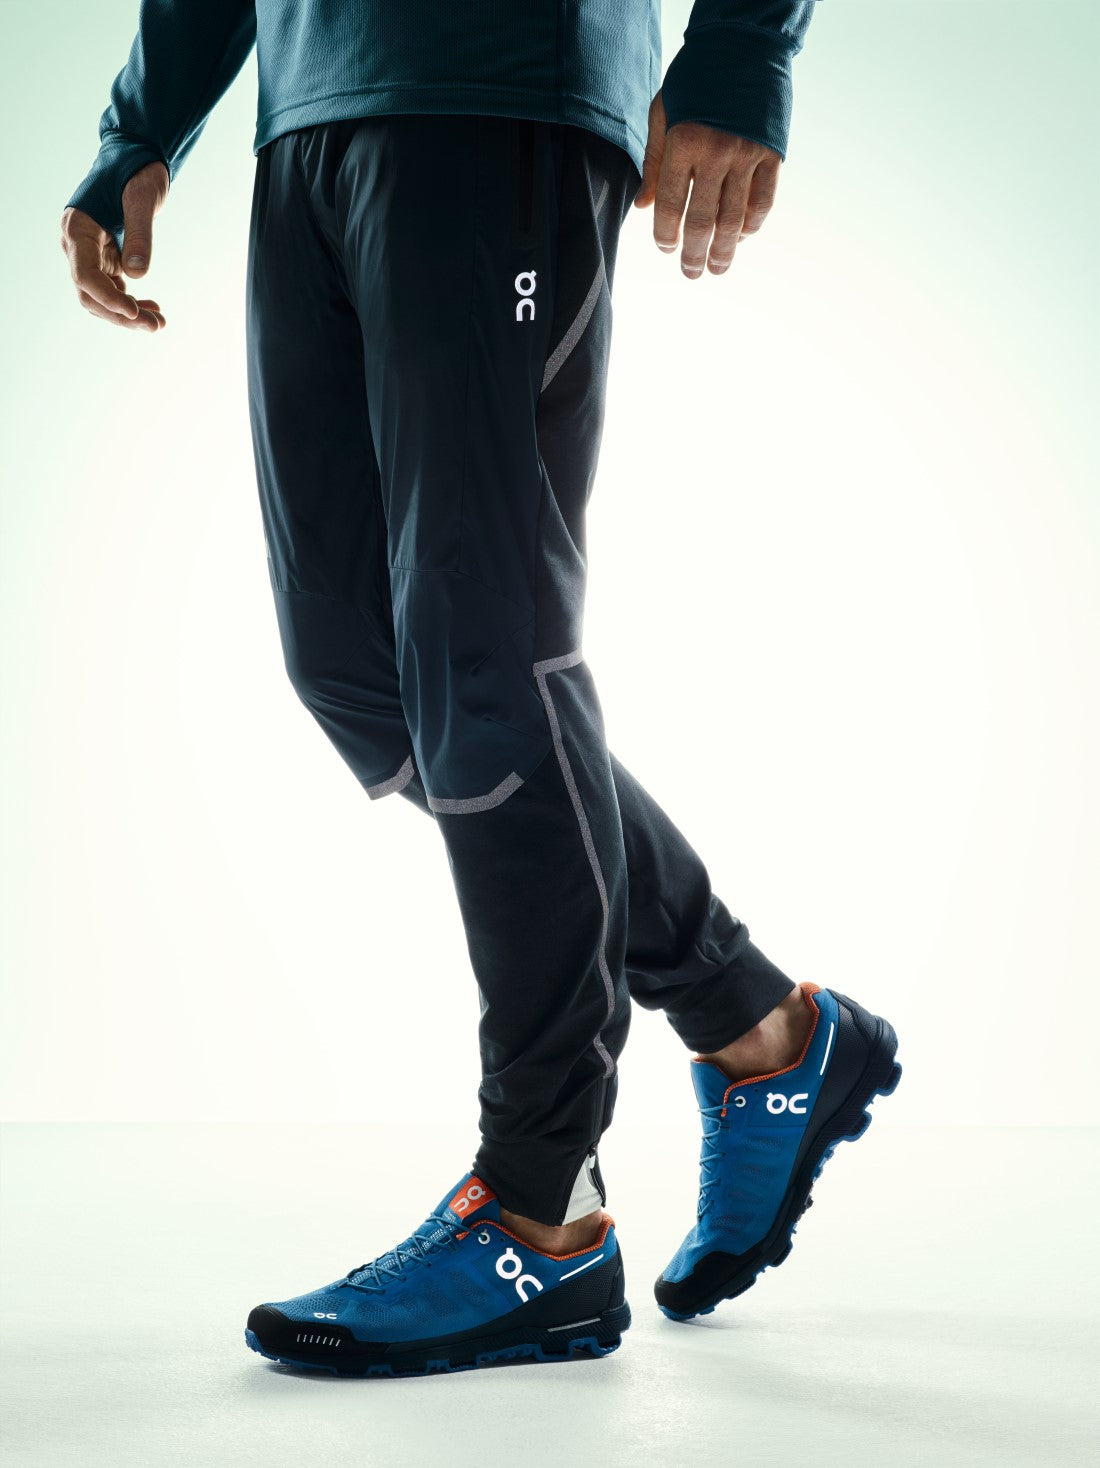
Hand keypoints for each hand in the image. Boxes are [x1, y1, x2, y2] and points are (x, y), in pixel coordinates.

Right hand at [60, 160, 169, 329]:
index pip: (85, 275)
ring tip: (159, 323)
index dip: (108, 298)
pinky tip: (154, 309)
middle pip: (91, 294)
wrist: (138, 159)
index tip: (134, 312)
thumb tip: (138, 274)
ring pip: (101, 297)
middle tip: (155, 325)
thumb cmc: (137, 172)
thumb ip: (140, 234)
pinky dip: (132, 303)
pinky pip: (113, 289)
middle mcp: (77, 245)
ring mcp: (89, 254)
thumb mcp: (142, 199)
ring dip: (128, 314)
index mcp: (77, 229)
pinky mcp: (104, 258)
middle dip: (122, 314)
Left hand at [634, 90, 780, 278]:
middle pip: (703, 221)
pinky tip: (744, 237)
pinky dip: (753, 224)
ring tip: (716, 269)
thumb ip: (654, 160)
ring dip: (725, 250)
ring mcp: (747, 155)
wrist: (744, 44)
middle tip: (690, 273)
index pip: (671, 205)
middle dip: (694, 254)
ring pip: (735, 219)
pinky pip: (763, 201)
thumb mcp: (664, 110)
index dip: (666, 235)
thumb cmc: (696, 77)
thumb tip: (643, 206)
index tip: (665, 248)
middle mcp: (716, 153)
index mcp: (684, 142)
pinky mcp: (772, 154)